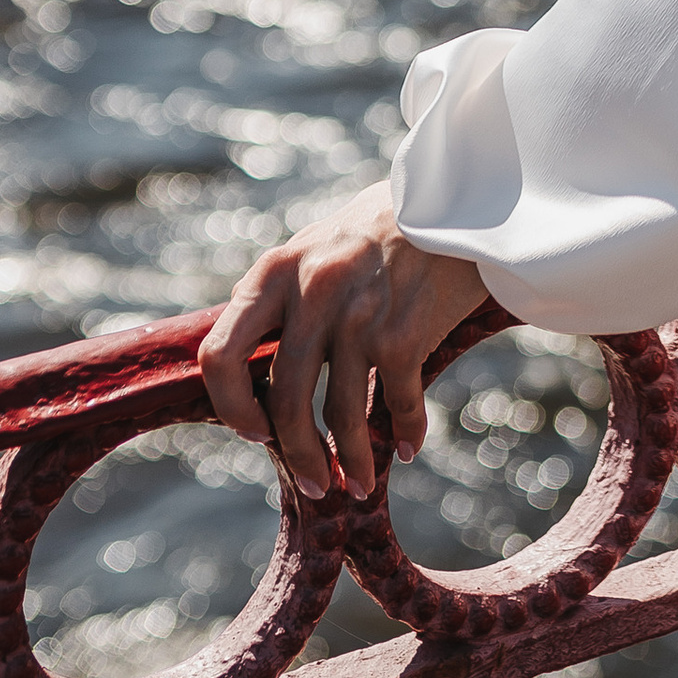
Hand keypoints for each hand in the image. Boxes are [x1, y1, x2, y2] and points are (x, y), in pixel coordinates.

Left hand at [199, 181, 493, 499]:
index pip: (219, 356)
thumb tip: (251, 363)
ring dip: (351, 461)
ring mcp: (357, 315)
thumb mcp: (314, 246)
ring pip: (340, 416)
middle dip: (299, 456)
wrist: (458, 194)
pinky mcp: (404, 332)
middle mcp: (310, 293)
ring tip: (357, 483)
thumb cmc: (381, 226)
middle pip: (285, 402)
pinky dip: (406, 432)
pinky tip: (409, 445)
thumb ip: (282, 297)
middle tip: (315, 482)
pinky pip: (398, 404)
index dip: (233, 407)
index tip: (257, 432)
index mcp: (274, 272)